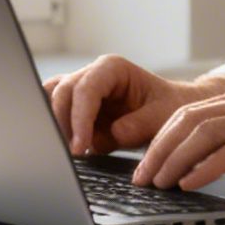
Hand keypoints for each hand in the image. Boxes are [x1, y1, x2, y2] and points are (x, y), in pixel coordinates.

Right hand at [44, 56, 224, 155]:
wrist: (172, 111)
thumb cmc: (170, 108)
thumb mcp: (163, 117)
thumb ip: (139, 125)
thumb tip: (113, 133)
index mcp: (113, 69)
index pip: (86, 89)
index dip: (79, 118)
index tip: (80, 147)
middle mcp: (93, 75)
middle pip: (62, 93)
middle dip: (62, 124)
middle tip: (69, 155)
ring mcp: (81, 91)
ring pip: (52, 100)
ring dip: (54, 125)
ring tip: (63, 152)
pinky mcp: (76, 109)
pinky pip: (55, 113)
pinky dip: (55, 129)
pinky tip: (61, 148)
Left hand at [134, 83, 224, 192]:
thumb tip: (210, 161)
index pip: (191, 111)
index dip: (161, 136)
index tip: (144, 160)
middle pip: (189, 118)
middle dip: (157, 148)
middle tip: (141, 176)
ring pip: (203, 132)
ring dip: (173, 159)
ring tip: (158, 183)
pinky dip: (203, 168)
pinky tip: (190, 183)